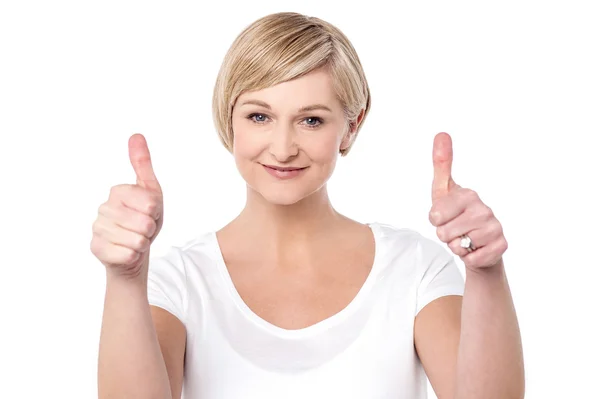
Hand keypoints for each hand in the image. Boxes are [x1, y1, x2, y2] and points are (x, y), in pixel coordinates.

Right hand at [90, 133, 163, 279]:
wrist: (133, 250)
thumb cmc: (143, 219)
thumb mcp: (150, 191)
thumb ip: (143, 165)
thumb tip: (136, 136)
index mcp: (117, 191)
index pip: (151, 202)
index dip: (156, 211)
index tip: (149, 212)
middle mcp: (103, 208)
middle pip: (145, 223)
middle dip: (150, 229)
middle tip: (142, 229)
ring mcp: (98, 229)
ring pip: (138, 240)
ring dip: (142, 243)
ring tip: (135, 239)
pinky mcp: (97, 250)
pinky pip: (130, 255)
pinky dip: (134, 256)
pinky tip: (127, 251)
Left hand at [429, 132, 506, 270]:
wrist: (477, 242)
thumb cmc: (456, 214)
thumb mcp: (443, 190)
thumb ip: (441, 164)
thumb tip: (441, 133)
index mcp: (468, 195)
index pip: (435, 215)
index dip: (435, 221)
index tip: (444, 216)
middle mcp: (484, 209)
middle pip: (443, 233)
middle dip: (445, 235)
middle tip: (455, 229)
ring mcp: (495, 228)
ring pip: (458, 247)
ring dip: (457, 247)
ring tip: (465, 238)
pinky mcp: (501, 246)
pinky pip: (471, 259)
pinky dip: (469, 258)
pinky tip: (476, 249)